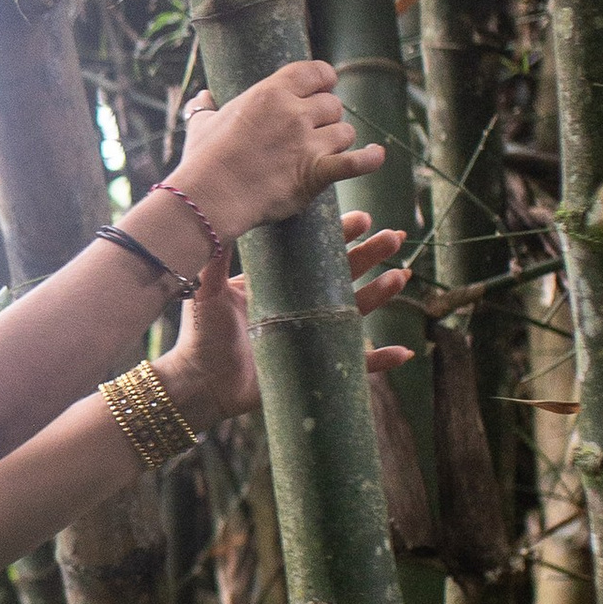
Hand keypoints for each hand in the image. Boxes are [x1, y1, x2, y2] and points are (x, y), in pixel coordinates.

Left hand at [155, 211, 413, 429]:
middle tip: (394, 238)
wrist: (200, 384)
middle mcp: (300, 306)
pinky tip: (403, 352)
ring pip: (355, 312)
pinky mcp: (315, 366)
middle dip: (370, 257)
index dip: (341, 237)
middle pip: (344, 277)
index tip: (363, 219)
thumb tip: (217, 219)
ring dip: (380, 296)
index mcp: (280, 285)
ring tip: (400, 277)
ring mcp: (311, 336)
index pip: (315, 254)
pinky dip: (379, 361)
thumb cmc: (201, 336)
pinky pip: (356, 364)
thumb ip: (215, 259)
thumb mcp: (208, 292)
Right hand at [157, 62, 385, 248]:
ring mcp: (307, 142)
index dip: (324, 80)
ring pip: (344, 132)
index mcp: (270, 93)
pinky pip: (356, 162)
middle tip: (314, 131)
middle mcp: (293, 112)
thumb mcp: (202, 124)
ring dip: (337, 141)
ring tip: (322, 152)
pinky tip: (376, 155)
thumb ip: (206, 107)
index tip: (323, 88)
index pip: (315, 72)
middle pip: (332, 105)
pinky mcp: (316, 172)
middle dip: (326, 118)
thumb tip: (203, 98)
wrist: (210, 196)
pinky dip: (369, 159)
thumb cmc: (204, 160)